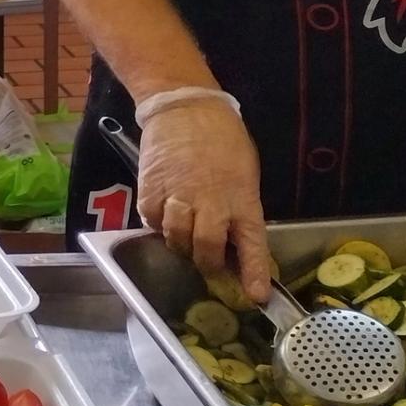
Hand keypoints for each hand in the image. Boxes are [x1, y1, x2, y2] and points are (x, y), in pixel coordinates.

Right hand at [137, 98, 273, 301]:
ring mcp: (178, 198)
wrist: (184, 108)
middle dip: (208, 263)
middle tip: (209, 264)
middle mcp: (210, 204)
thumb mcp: (244, 172)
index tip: (254, 297)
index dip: (253, 274)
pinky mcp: (150, 191)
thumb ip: (238, 205)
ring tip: (184, 236)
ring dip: (181, 244)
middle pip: (206, 250)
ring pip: (176, 240)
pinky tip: (165, 214)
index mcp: (242, 199)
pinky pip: (153, 222)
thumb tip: (233, 234)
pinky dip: (159, 224)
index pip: (251, 245)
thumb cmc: (223, 137)